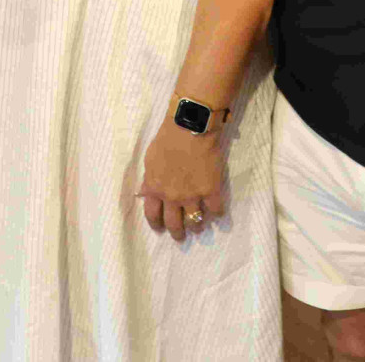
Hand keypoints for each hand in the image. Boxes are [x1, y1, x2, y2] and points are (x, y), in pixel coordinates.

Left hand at [136, 122, 225, 241]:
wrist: (189, 127)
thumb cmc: (167, 138)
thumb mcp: (150, 160)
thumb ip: (149, 179)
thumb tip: (147, 192)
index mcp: (155, 189)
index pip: (152, 215)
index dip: (156, 224)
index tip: (160, 228)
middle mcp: (172, 197)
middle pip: (174, 224)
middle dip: (177, 233)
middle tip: (180, 237)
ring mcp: (193, 195)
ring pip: (195, 222)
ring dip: (197, 227)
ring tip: (199, 227)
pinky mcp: (211, 190)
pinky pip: (216, 210)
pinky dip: (217, 214)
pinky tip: (217, 213)